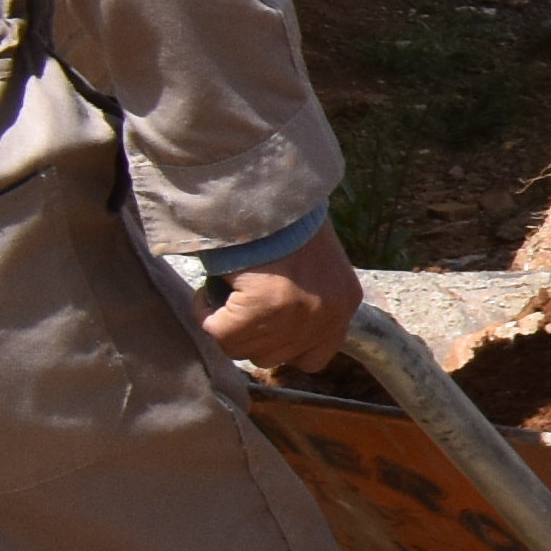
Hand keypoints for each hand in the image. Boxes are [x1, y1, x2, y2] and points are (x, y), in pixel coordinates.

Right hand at [196, 230, 362, 376]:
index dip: (280, 345)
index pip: (314, 357)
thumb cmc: (285, 219)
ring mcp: (298, 316)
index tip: (262, 326)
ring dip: (227, 324)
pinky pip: (218, 332)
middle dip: (248, 334)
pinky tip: (212, 289)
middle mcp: (328, 315)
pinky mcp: (263, 309)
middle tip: (237, 302)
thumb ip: (305, 296)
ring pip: (242, 349)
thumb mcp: (314, 262)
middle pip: (272, 357)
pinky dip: (205, 312)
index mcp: (345, 301)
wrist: (271, 193)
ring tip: (227, 292)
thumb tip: (273, 323)